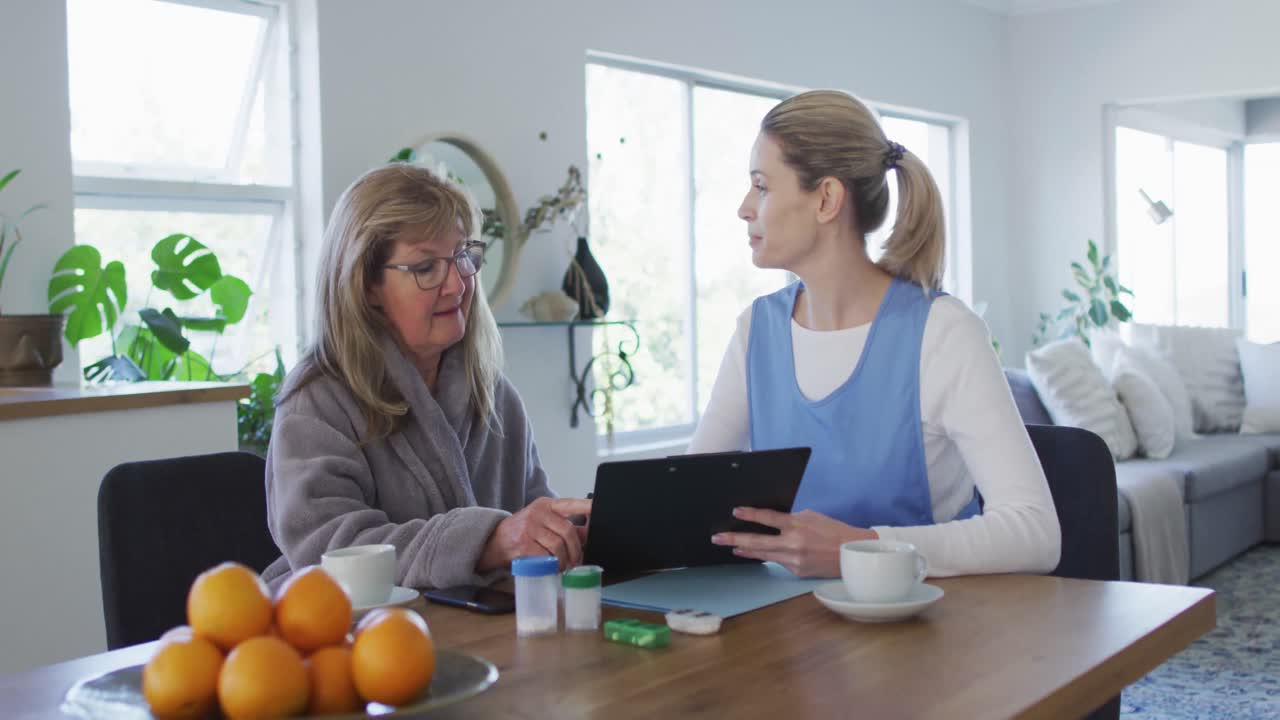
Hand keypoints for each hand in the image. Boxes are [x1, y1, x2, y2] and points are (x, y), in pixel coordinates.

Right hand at [478, 497, 591, 571]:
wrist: (494, 541)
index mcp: (546, 505)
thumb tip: (588, 533)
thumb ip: (563, 525)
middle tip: (577, 559)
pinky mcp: (523, 545)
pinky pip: (546, 557)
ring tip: (564, 566)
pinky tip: (553, 568)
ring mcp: (529, 528)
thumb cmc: (523, 531)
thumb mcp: (542, 522)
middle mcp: (538, 513)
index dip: (585, 506)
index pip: (570, 503)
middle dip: (576, 549)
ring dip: (565, 560)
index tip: (597, 508)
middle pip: (567, 530)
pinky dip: (553, 565)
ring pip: (558, 546)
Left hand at [710, 508, 877, 577]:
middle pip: (757, 541)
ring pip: (763, 555)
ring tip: (732, 547)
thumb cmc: (833, 531)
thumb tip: (771, 521)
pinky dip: (769, 557)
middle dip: (734, 539)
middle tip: (717, 538)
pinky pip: (778, 563)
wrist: (853, 554)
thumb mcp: (811, 517)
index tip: (735, 512)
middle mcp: (793, 544)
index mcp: (797, 525)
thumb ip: (791, 519)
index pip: (768, 518)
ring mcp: (794, 560)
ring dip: (746, 550)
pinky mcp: (796, 571)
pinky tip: (757, 554)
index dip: (750, 515)